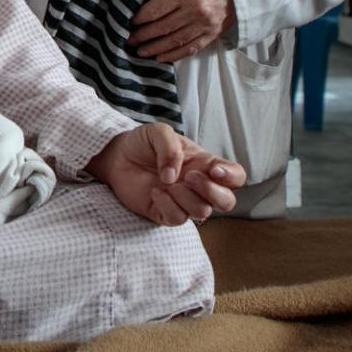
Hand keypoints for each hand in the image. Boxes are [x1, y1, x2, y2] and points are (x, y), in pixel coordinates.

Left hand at [85, 123, 245, 224]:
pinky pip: (177, 219)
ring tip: (165, 182)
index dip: (232, 177)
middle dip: (212, 191)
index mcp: (205, 164)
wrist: (117, 156)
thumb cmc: (143, 143)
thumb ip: (170, 147)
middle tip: (189, 177)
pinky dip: (167, 205)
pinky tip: (155, 191)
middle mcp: (199, 186)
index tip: (213, 170)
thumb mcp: (158, 132)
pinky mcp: (165, 213)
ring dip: (185, 197)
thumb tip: (175, 176)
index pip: (235, 176)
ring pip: (203, 212)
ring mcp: (183, 201)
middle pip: (227, 202)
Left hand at [128, 0, 233, 62]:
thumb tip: (144, 1)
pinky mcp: (213, 33)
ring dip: (155, 48)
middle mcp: (195, 11)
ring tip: (141, 51)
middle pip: (162, 28)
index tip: (128, 22)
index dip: (139, 18)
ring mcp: (205, 24)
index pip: (155, 10)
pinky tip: (161, 57)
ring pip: (175, 41)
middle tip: (129, 39)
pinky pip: (191, 48)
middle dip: (143, 35)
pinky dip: (174, 54)